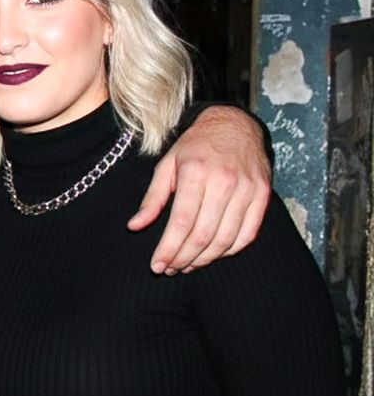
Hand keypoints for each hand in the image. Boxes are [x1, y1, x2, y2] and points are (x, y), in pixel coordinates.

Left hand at [127, 106, 270, 274]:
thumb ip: (152, 198)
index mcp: (195, 173)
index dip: (169, 248)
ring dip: (205, 259)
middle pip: (203, 234)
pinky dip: (230, 250)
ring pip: (226, 238)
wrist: (235, 125)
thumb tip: (134, 227)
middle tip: (170, 269)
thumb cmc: (195, 147)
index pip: (181, 222)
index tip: (157, 265)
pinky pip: (248, 234)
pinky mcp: (262, 196)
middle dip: (184, 258)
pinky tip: (213, 255)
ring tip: (187, 266)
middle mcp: (224, 182)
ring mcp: (247, 190)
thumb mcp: (166, 165)